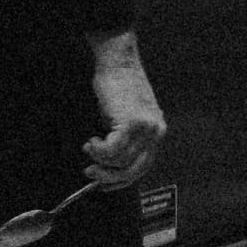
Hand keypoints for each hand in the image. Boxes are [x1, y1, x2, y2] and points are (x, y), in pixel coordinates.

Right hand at [84, 30, 166, 187]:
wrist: (118, 63)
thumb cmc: (117, 87)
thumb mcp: (125, 117)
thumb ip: (124, 139)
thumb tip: (107, 165)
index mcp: (157, 131)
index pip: (143, 167)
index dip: (122, 180)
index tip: (104, 184)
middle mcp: (156, 131)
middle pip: (135, 170)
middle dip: (109, 177)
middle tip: (90, 173)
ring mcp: (147, 127)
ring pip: (121, 162)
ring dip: (100, 160)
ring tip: (90, 147)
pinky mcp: (133, 122)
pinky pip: (113, 151)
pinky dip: (98, 151)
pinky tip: (92, 141)